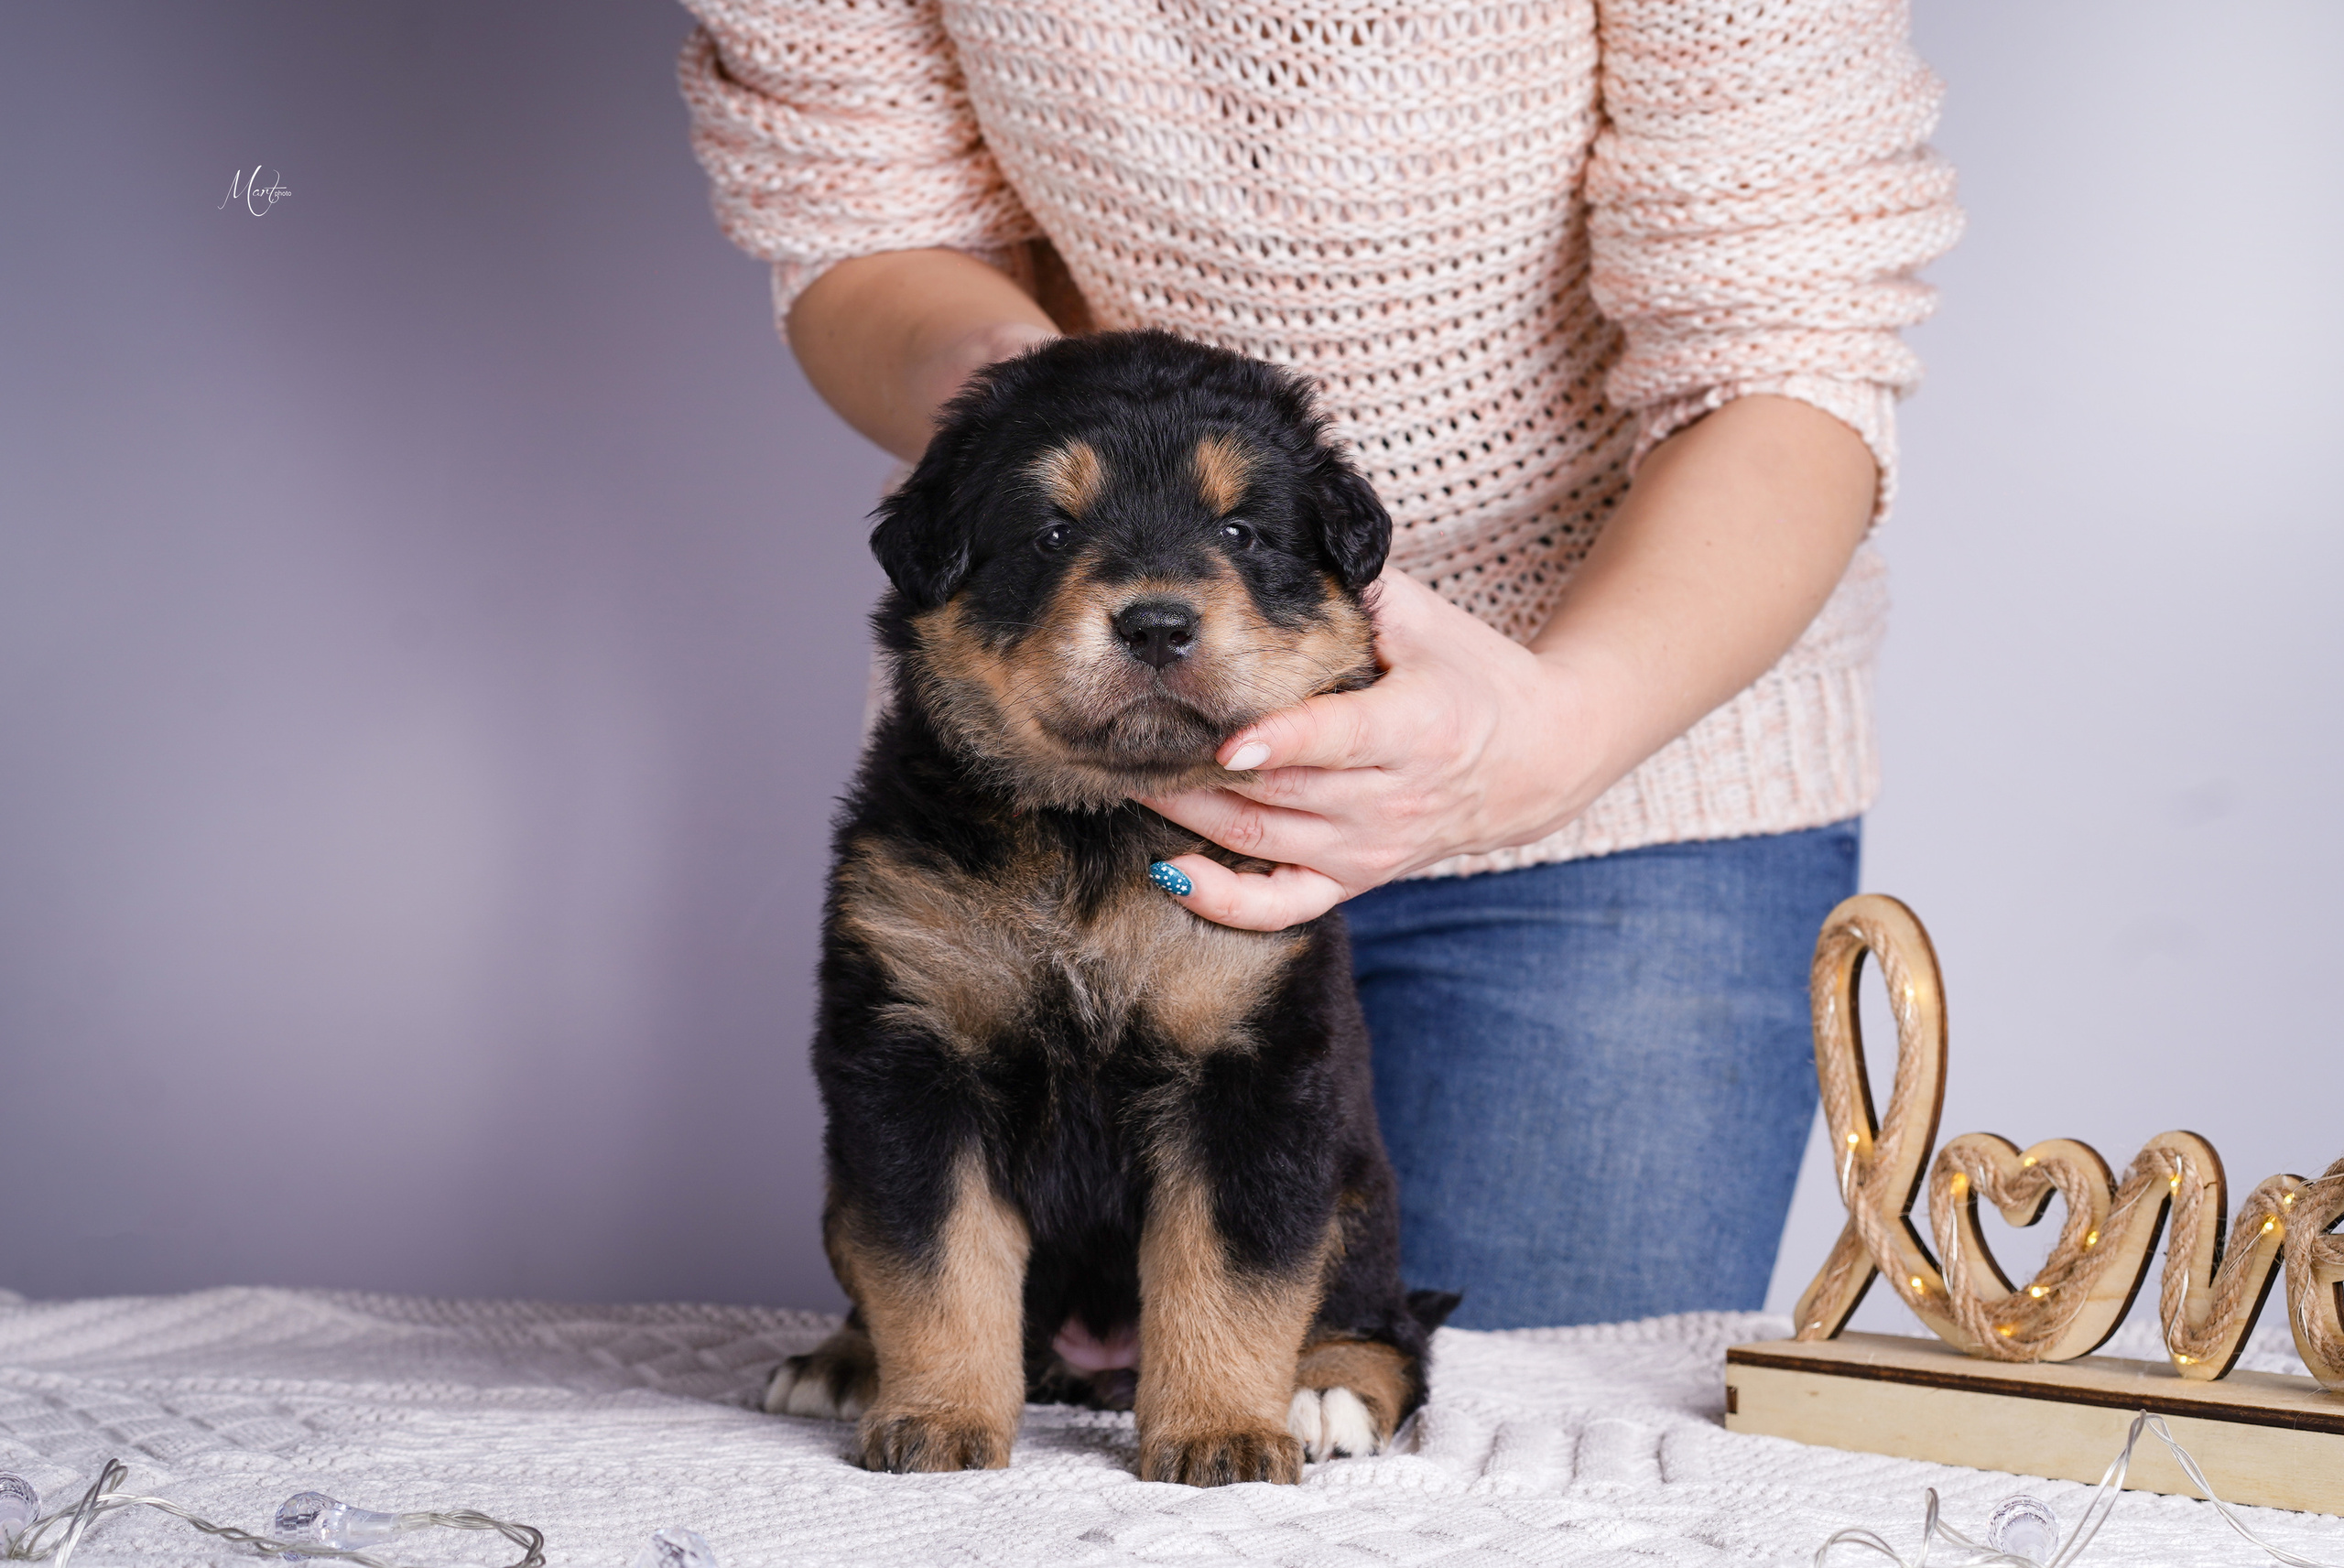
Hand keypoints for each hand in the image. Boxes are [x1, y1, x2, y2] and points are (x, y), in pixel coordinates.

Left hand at [1139, 571, 1616, 930]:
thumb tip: (1300, 528)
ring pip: (1264, 841)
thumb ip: (1366, 585)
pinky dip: (1223, 901)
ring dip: (1190, 815)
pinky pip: (1281, 907)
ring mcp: (1370, 848)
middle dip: (1198, 769)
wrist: (1541, 759)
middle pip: (1280, 792)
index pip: (1339, 740)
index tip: (1228, 740)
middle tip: (1129, 734)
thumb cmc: (1475, 677)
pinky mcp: (1357, 879)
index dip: (1282, 742)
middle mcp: (1392, 798)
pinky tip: (1168, 872)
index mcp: (1418, 728)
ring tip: (1127, 774)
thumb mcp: (1432, 622)